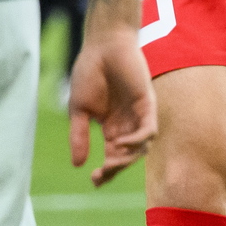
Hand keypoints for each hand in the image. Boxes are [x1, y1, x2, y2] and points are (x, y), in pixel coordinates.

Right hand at [67, 23, 155, 186]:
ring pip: (141, 148)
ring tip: (110, 160)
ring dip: (126, 158)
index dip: (106, 172)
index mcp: (111, 128)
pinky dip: (137, 141)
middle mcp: (127, 125)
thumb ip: (79, 135)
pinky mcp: (147, 104)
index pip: (113, 158)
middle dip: (115, 170)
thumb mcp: (79, 108)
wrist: (102, 44)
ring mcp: (138, 115)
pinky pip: (149, 130)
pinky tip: (120, 143)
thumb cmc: (89, 72)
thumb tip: (77, 164)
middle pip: (127, 157)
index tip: (94, 181)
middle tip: (101, 174)